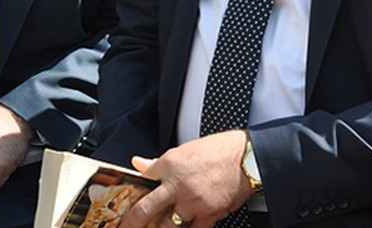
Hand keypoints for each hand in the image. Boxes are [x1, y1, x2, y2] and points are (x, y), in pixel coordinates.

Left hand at [119, 130, 254, 227]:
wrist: (247, 157)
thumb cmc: (219, 151)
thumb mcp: (184, 150)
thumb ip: (159, 162)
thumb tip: (138, 163)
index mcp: (169, 164)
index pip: (141, 182)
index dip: (130, 195)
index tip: (124, 207)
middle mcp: (177, 185)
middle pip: (145, 211)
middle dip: (132, 224)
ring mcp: (192, 202)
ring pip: (167, 226)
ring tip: (161, 226)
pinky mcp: (209, 214)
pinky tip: (186, 227)